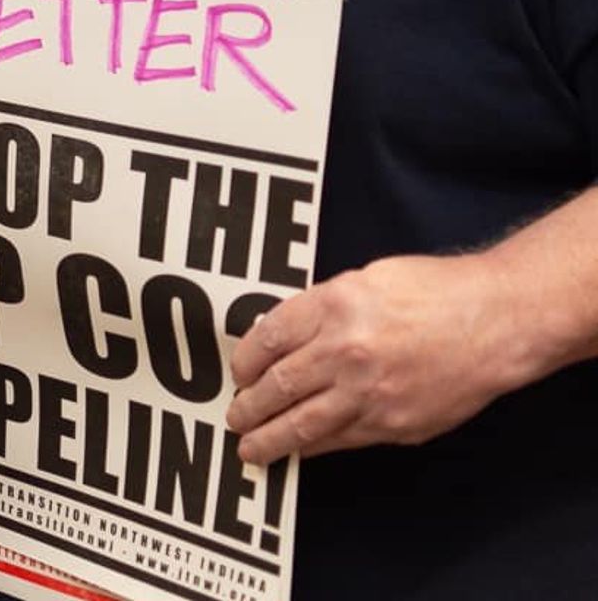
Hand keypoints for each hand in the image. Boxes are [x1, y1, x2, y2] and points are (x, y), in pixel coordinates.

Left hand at [226, 251, 518, 463]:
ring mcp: (369, 392)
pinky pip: (340, 440)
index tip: (237, 373)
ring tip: (250, 447)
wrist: (496, 322)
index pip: (266, 339)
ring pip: (302, 423)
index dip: (244, 362)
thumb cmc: (434, 292)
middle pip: (277, 386)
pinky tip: (298, 449)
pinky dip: (313, 447)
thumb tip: (282, 336)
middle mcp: (344, 351)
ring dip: (269, 439)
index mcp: (332, 306)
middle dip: (247, 407)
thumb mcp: (364, 280)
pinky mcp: (394, 423)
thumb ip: (321, 309)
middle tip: (234, 416)